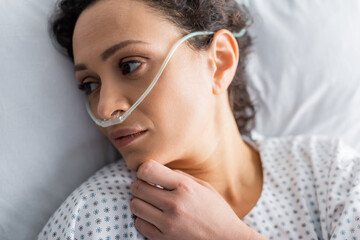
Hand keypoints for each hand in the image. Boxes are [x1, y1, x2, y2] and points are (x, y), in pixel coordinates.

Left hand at [130, 160, 264, 239]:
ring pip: (135, 206)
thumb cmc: (217, 211)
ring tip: (150, 203)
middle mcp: (174, 204)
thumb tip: (159, 170)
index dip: (143, 170)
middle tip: (147, 188)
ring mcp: (168, 224)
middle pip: (137, 188)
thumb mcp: (204, 187)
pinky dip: (143, 219)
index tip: (148, 174)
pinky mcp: (164, 239)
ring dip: (140, 202)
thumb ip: (181, 176)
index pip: (148, 170)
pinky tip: (153, 217)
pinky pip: (139, 224)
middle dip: (140, 185)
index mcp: (184, 187)